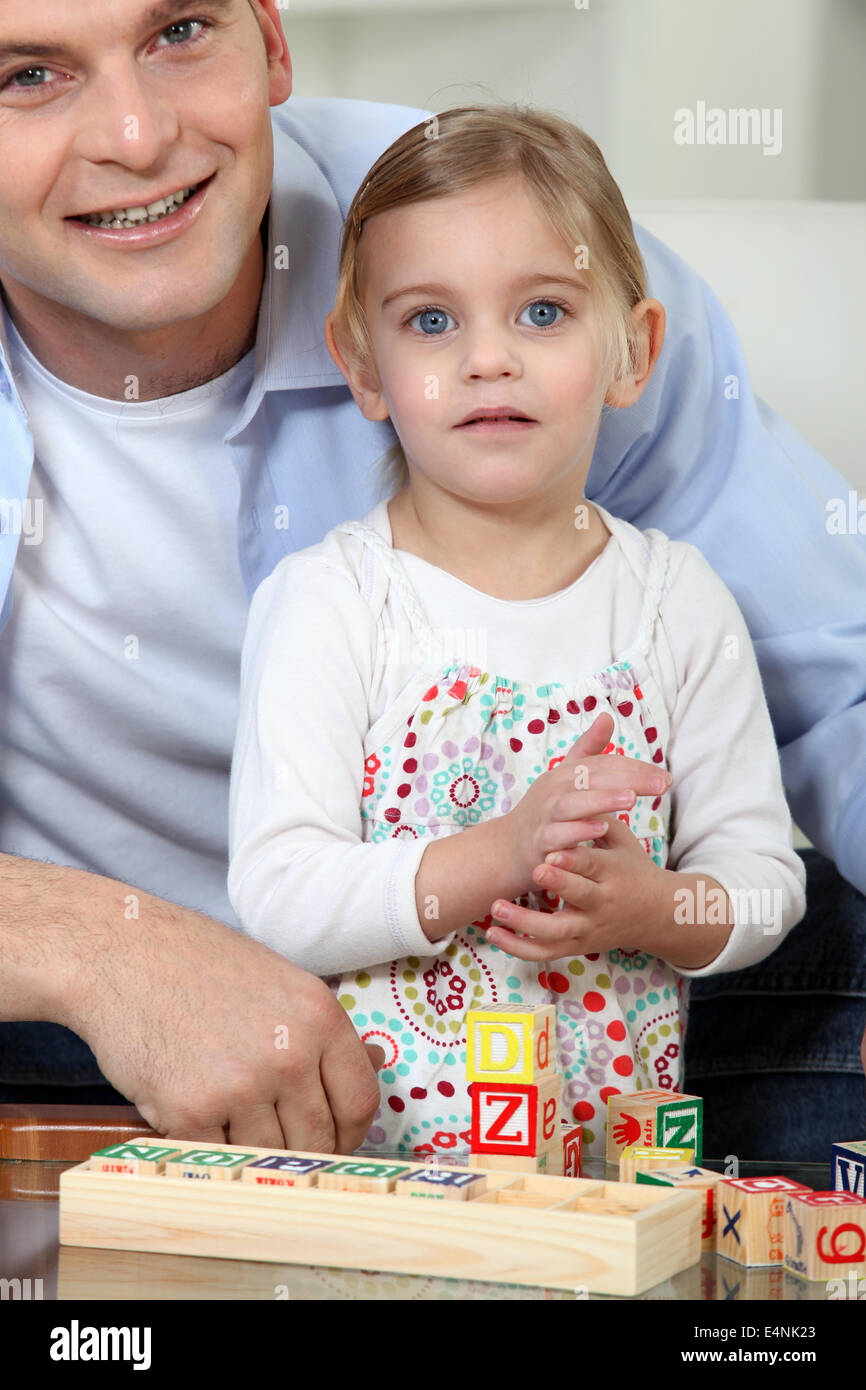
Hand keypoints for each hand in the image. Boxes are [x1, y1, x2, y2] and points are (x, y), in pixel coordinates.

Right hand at [59, 878, 383, 1153]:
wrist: (123, 953)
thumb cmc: (199, 965)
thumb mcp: (281, 982)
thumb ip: (322, 1031)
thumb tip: (374, 1065)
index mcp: (320, 1016)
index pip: (360, 1101)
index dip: (350, 1133)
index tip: (333, 1141)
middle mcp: (290, 1053)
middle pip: (318, 1139)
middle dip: (299, 1151)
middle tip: (275, 1142)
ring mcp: (242, 1085)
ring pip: (268, 1156)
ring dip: (249, 1148)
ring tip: (224, 1114)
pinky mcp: (191, 1111)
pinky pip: (216, 1156)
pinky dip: (205, 1145)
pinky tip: (191, 1110)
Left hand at [488, 813, 666, 959]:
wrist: (656, 915)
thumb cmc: (633, 868)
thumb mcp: (624, 841)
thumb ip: (600, 817)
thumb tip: (579, 785)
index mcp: (613, 873)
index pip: (592, 865)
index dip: (573, 861)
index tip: (552, 853)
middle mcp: (601, 902)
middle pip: (578, 896)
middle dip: (558, 885)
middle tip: (534, 870)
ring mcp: (588, 927)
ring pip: (557, 931)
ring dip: (526, 922)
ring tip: (497, 908)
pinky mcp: (577, 945)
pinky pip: (545, 951)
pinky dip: (519, 947)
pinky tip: (494, 934)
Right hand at [502, 710, 670, 891]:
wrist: (508, 847)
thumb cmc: (545, 811)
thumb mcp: (564, 776)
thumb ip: (588, 749)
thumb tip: (608, 715)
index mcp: (565, 773)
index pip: (604, 764)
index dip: (635, 768)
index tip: (665, 777)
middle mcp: (554, 790)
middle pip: (592, 779)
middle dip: (628, 780)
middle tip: (661, 785)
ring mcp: (545, 815)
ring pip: (574, 804)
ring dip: (602, 800)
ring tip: (630, 799)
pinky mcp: (539, 842)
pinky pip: (558, 835)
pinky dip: (578, 832)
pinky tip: (602, 829)